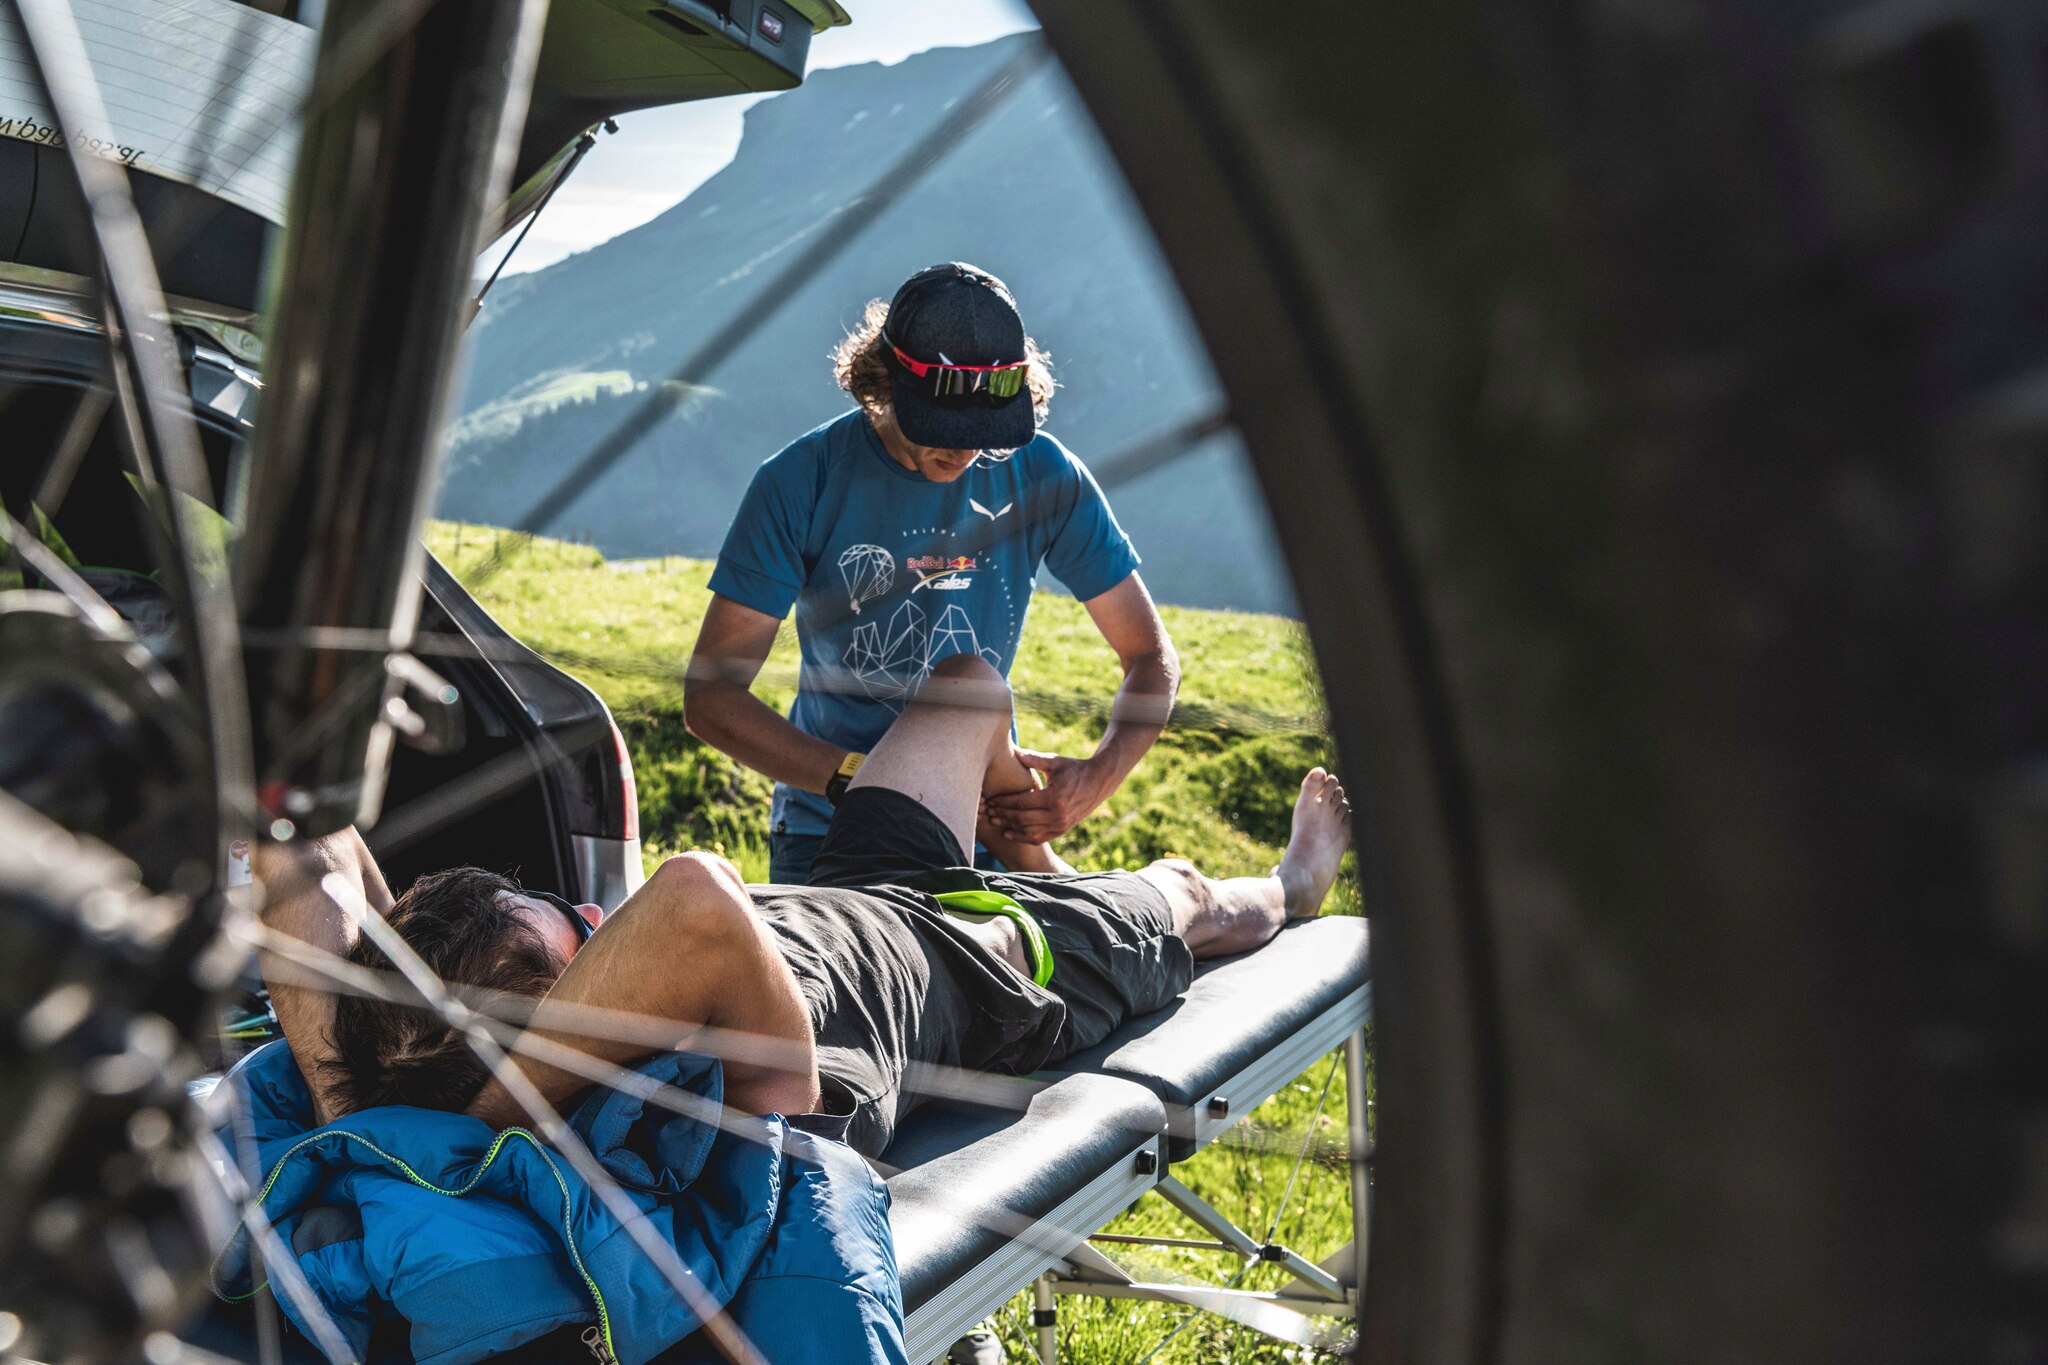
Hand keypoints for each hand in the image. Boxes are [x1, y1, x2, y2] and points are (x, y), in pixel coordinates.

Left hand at [983, 749, 1114, 844]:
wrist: (1098, 782)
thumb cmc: (1074, 769)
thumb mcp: (1055, 762)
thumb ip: (1033, 759)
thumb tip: (1013, 751)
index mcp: (1054, 797)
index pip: (1021, 802)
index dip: (1004, 802)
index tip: (991, 799)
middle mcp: (1057, 815)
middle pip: (1022, 819)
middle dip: (1003, 815)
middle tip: (988, 810)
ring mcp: (1060, 825)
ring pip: (1028, 831)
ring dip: (1009, 827)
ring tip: (994, 821)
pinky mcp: (1062, 830)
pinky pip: (1038, 838)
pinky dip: (1021, 837)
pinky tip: (1008, 833)